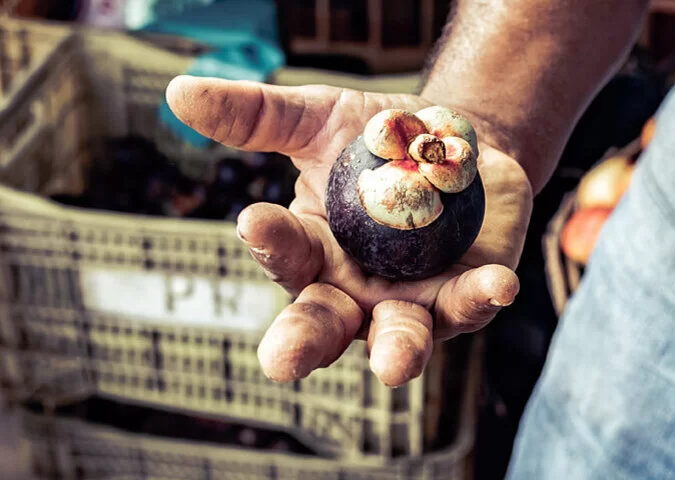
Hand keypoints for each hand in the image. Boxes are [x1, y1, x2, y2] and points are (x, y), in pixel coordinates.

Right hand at [166, 76, 533, 386]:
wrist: (462, 141)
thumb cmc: (376, 141)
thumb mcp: (315, 119)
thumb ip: (253, 116)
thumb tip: (176, 93)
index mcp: (308, 255)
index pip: (282, 255)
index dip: (269, 242)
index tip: (253, 221)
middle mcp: (352, 292)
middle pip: (322, 326)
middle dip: (301, 344)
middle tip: (280, 363)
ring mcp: (409, 302)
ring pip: (398, 337)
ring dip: (396, 351)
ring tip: (391, 365)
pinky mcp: (464, 296)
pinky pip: (471, 305)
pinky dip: (483, 297)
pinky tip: (498, 285)